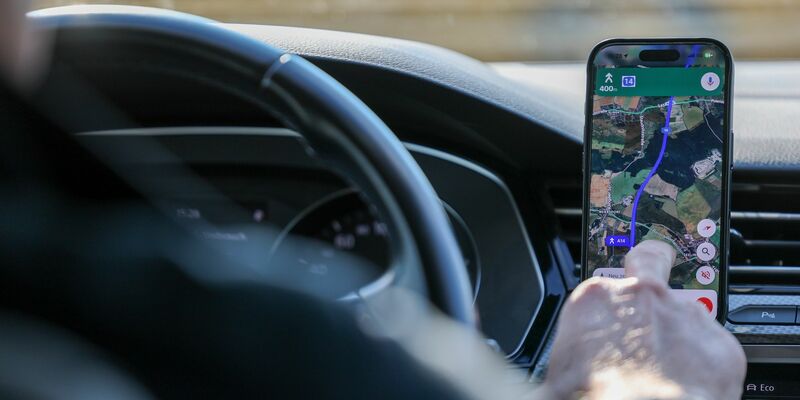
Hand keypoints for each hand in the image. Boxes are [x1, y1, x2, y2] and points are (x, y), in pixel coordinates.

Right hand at [541, 240, 745, 399]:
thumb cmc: (595, 399)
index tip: (604, 326)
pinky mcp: (722, 346)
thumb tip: (537, 387)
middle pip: (651, 269)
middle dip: (652, 278)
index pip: (602, 286)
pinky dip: (705, 364)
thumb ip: (559, 363)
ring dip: (678, 336)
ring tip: (666, 370)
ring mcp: (687, 318)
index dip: (605, 309)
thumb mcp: (551, 379)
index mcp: (596, 299)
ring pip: (685, 316)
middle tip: (647, 304)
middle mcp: (643, 298)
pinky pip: (714, 348)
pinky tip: (688, 385)